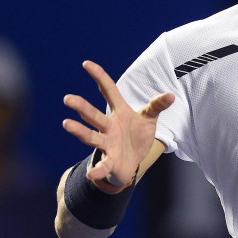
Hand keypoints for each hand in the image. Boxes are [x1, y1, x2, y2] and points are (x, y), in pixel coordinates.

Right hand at [61, 60, 174, 192]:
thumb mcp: (149, 119)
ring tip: (66, 124)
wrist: (132, 162)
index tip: (87, 63)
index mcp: (119, 112)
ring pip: (92, 137)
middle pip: (94, 115)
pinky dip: (97, 171)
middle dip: (81, 107)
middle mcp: (109, 126)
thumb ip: (156, 105)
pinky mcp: (110, 162)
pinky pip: (103, 166)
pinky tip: (91, 174)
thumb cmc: (137, 136)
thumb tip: (171, 94)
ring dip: (80, 131)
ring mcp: (108, 144)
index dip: (99, 77)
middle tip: (67, 98)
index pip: (108, 91)